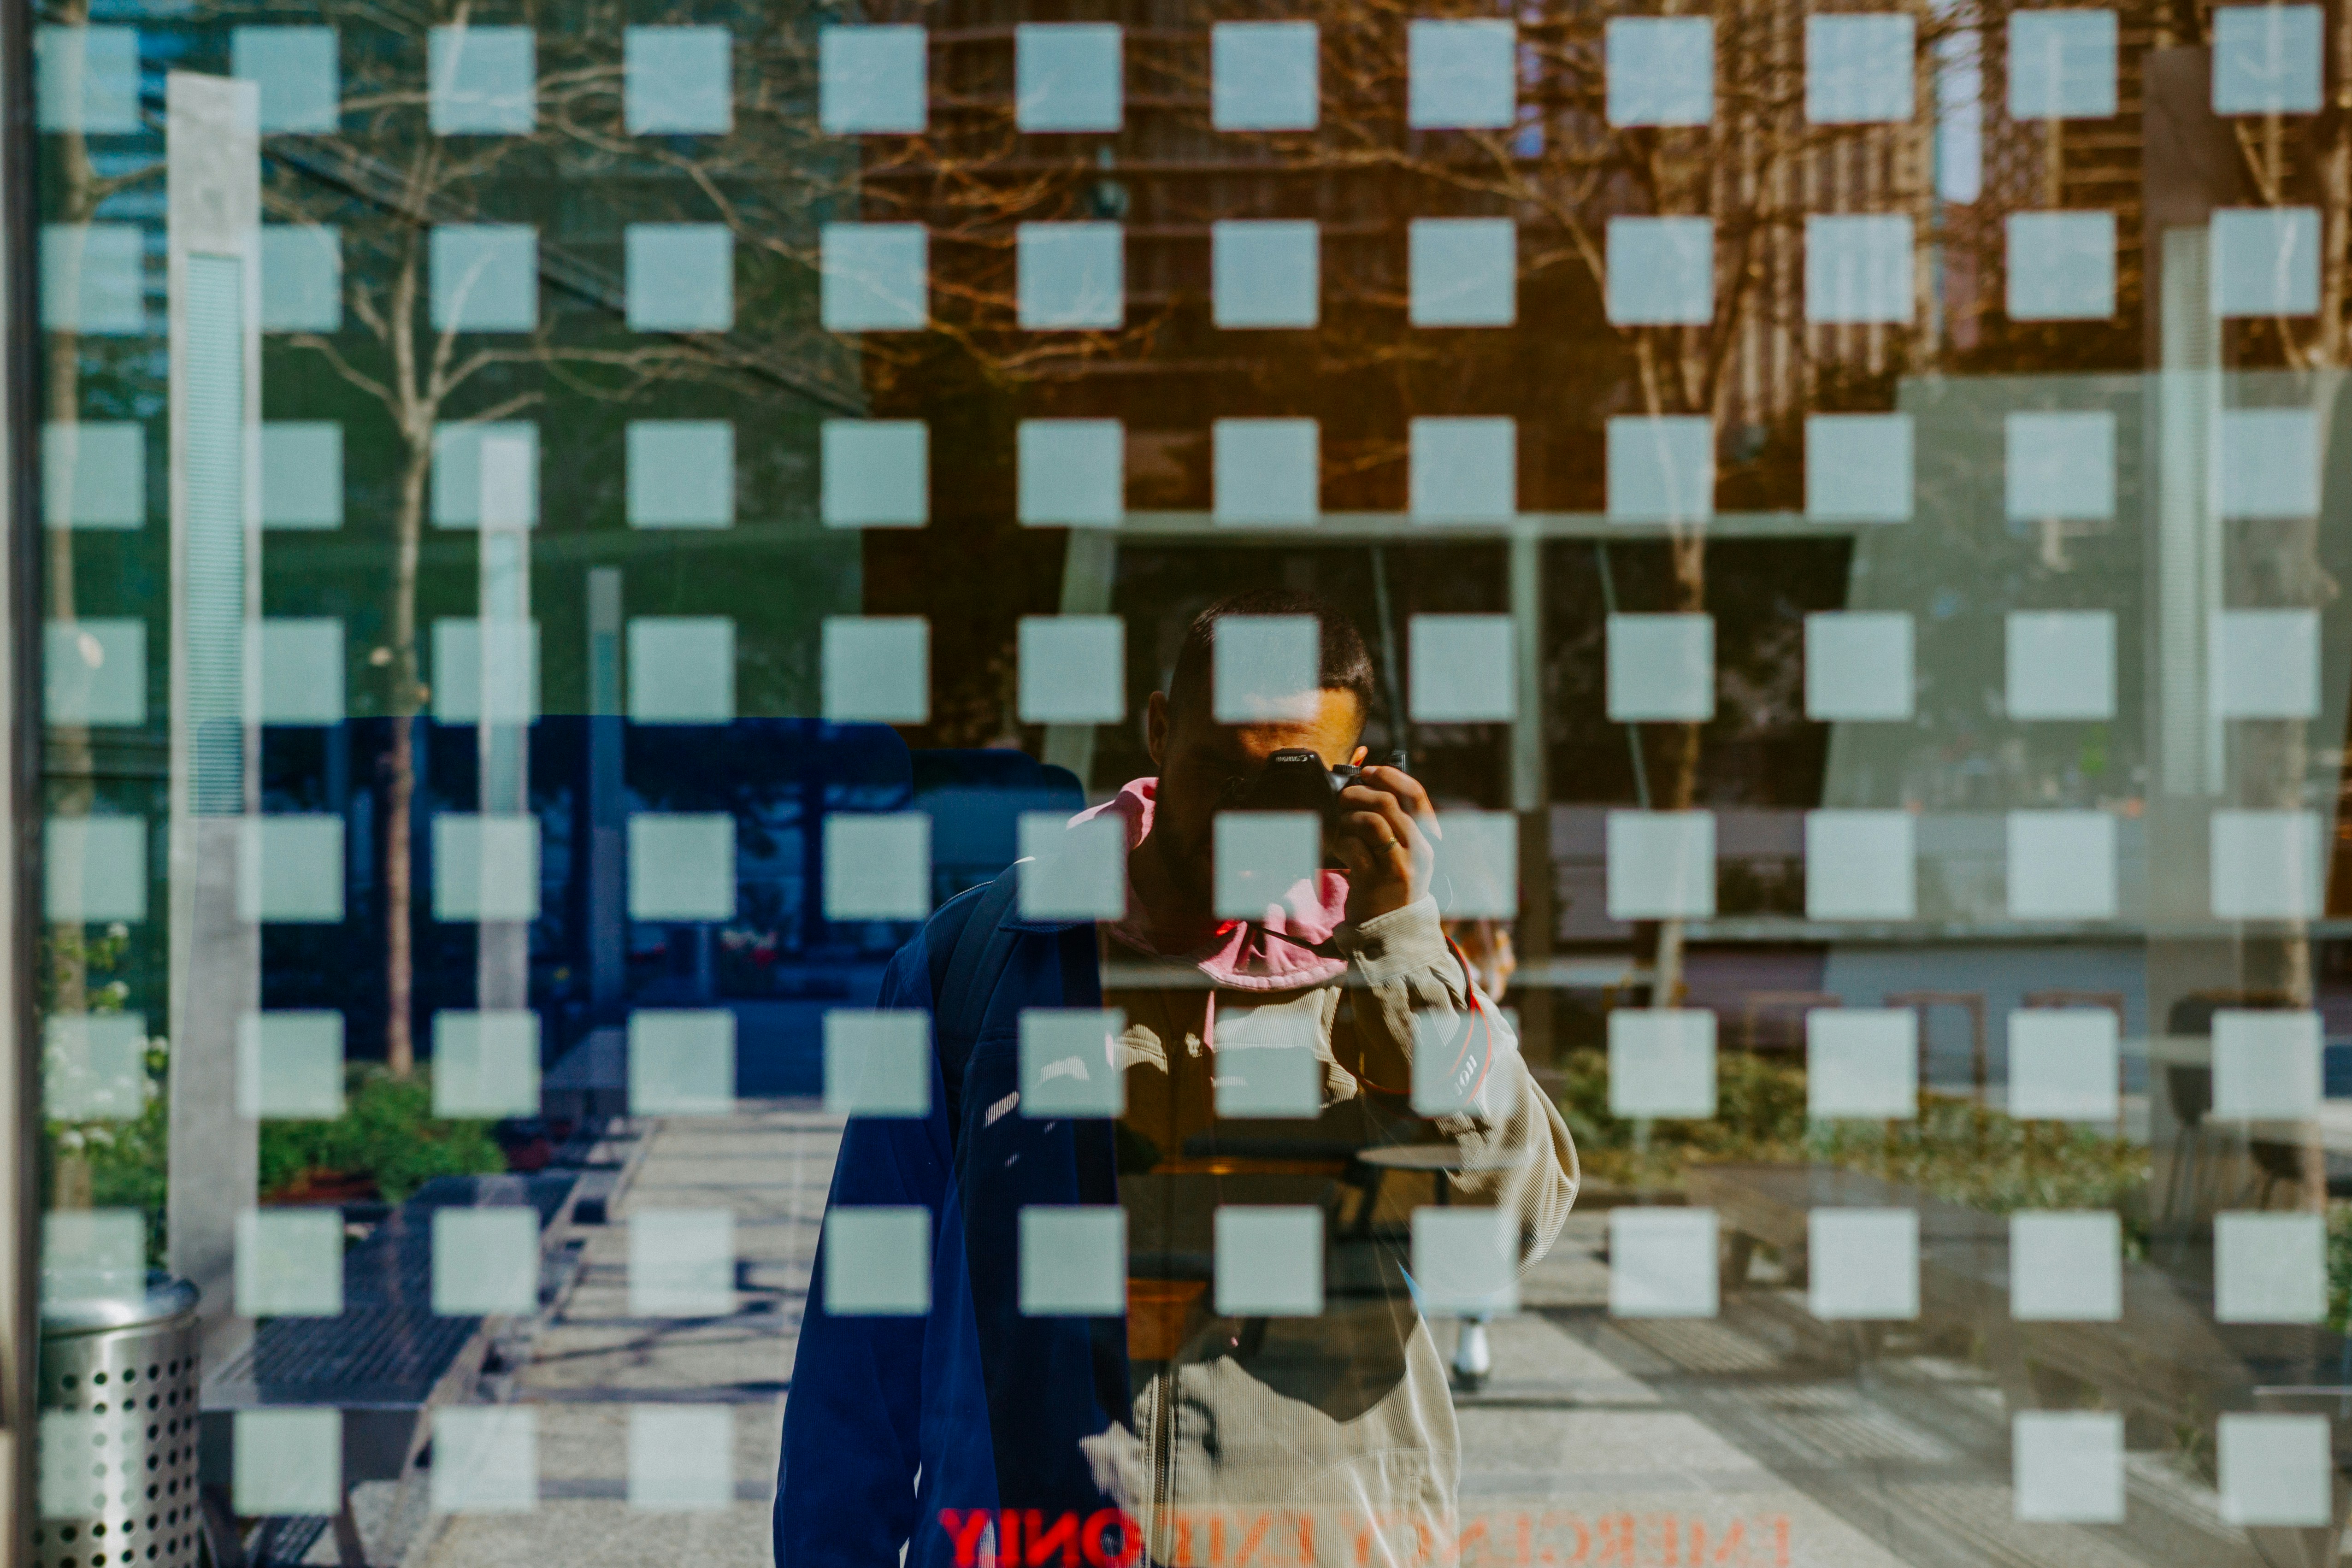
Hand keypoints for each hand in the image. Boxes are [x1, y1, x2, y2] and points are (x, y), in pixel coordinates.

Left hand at [1331, 765, 1437, 922]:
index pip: (1416, 795)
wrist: (1392, 930)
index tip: (1368, 771)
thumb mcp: (1405, 852)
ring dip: (1349, 817)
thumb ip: (1393, 822)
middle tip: (1344, 798)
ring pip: (1371, 821)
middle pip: (1388, 803)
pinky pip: (1353, 847)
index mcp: (1426, 838)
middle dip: (1359, 793)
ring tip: (1342, 825)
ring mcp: (1398, 865)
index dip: (1390, 776)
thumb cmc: (1392, 884)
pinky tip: (1338, 848)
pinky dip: (1340, 842)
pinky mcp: (1375, 880)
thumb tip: (1366, 783)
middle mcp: (1418, 850)